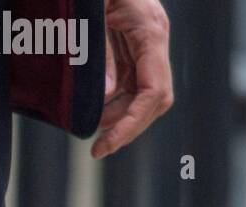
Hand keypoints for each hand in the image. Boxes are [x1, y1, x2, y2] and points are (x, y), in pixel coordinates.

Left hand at [91, 0, 173, 158]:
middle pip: (155, 99)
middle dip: (128, 126)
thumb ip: (100, 54)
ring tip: (92, 131)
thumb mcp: (90, 17)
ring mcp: (145, 41)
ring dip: (120, 117)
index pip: (154, 92)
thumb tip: (110, 96)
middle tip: (98, 149)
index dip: (131, 124)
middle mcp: (154, 38)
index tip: (105, 146)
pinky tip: (96, 111)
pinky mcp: (133, 43)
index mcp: (149, 30)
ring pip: (144, 94)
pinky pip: (133, 81)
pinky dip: (115, 102)